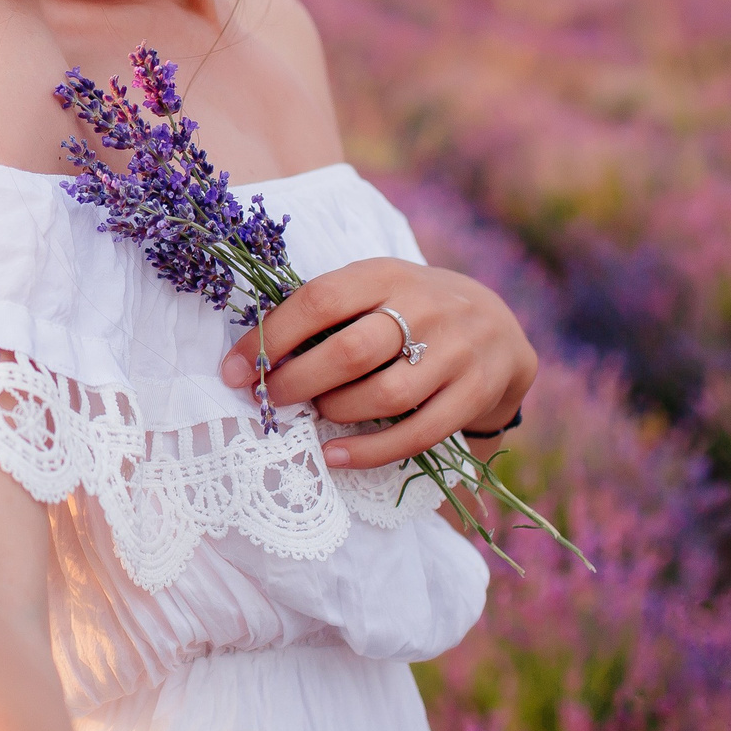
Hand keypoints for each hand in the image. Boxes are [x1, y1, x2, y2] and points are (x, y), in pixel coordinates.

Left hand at [219, 260, 535, 470]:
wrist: (498, 326)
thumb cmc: (410, 310)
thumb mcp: (375, 289)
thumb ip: (326, 312)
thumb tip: (251, 356)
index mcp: (386, 274)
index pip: (319, 301)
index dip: (270, 338)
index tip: (232, 370)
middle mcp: (425, 307)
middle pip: (350, 352)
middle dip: (296, 382)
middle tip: (267, 399)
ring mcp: (455, 352)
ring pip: (383, 395)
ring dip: (334, 413)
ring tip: (312, 416)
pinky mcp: (474, 393)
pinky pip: (417, 433)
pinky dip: (369, 451)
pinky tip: (334, 455)